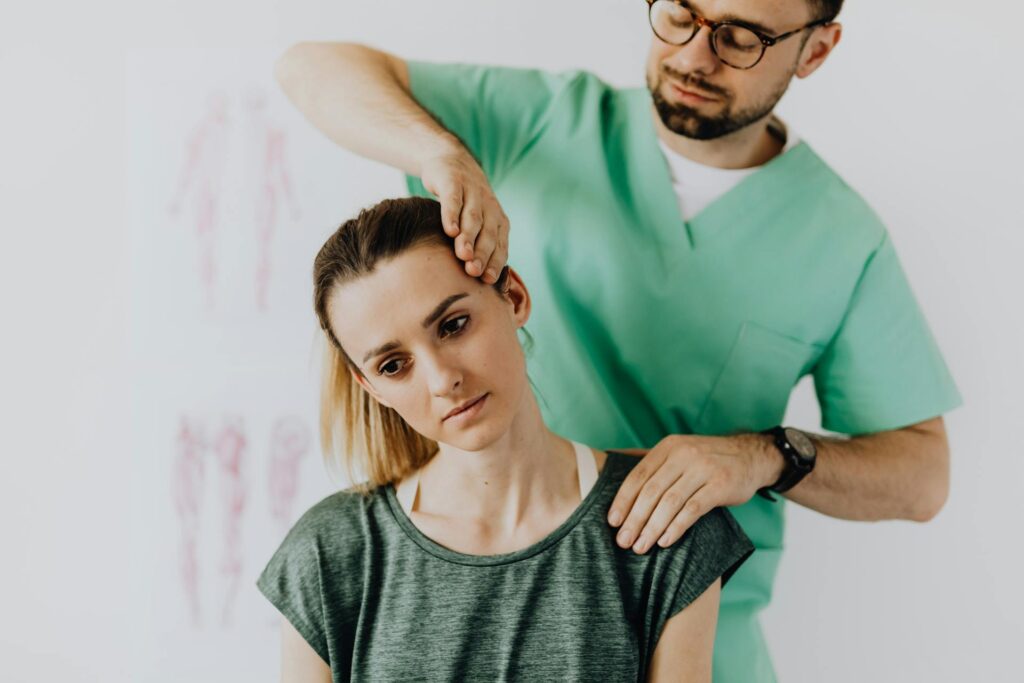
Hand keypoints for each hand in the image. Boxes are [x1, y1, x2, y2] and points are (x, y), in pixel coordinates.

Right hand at [419, 147, 509, 284]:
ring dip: (469, 237)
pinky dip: (452, 215)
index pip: (499, 245)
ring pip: (473, 218)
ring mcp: (472, 192)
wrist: (451, 161)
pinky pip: (454, 200)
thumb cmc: (464, 203)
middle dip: (482, 253)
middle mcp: (489, 206)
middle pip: (488, 233)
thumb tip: (477, 281)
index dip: (495, 262)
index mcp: (498, 220)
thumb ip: (477, 246)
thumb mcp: (475, 222)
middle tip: (474, 272)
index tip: (488, 281)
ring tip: (463, 255)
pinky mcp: (454, 181)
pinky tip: (449, 230)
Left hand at [607, 434, 781, 553]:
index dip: (623, 500)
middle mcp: (684, 454)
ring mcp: (703, 469)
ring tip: (641, 546)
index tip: (613, 522)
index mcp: (669, 447)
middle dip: (634, 519)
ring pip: (670, 502)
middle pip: (651, 491)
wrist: (752, 456)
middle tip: (624, 541)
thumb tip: (612, 461)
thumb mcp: (680, 450)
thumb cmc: (708, 459)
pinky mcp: (721, 485)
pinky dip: (676, 527)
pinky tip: (664, 541)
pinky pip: (692, 510)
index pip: (638, 475)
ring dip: (652, 527)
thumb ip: (652, 460)